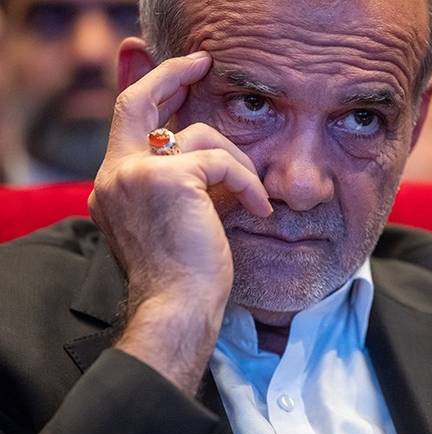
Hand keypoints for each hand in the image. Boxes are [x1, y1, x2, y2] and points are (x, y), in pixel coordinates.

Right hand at [89, 51, 271, 394]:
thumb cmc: (184, 275)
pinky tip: (258, 209)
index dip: (153, 93)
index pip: (127, 122)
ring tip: (252, 197)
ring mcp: (136, 175)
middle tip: (203, 64)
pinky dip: (247, 183)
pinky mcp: (170, 180)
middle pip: (138, 101)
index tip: (182, 77)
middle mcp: (114, 175)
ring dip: (237, 162)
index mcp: (113, 185)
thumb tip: (214, 157)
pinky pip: (223, 163)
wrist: (178, 310)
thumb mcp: (177, 221)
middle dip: (172, 75)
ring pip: (198, 136)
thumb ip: (184, 184)